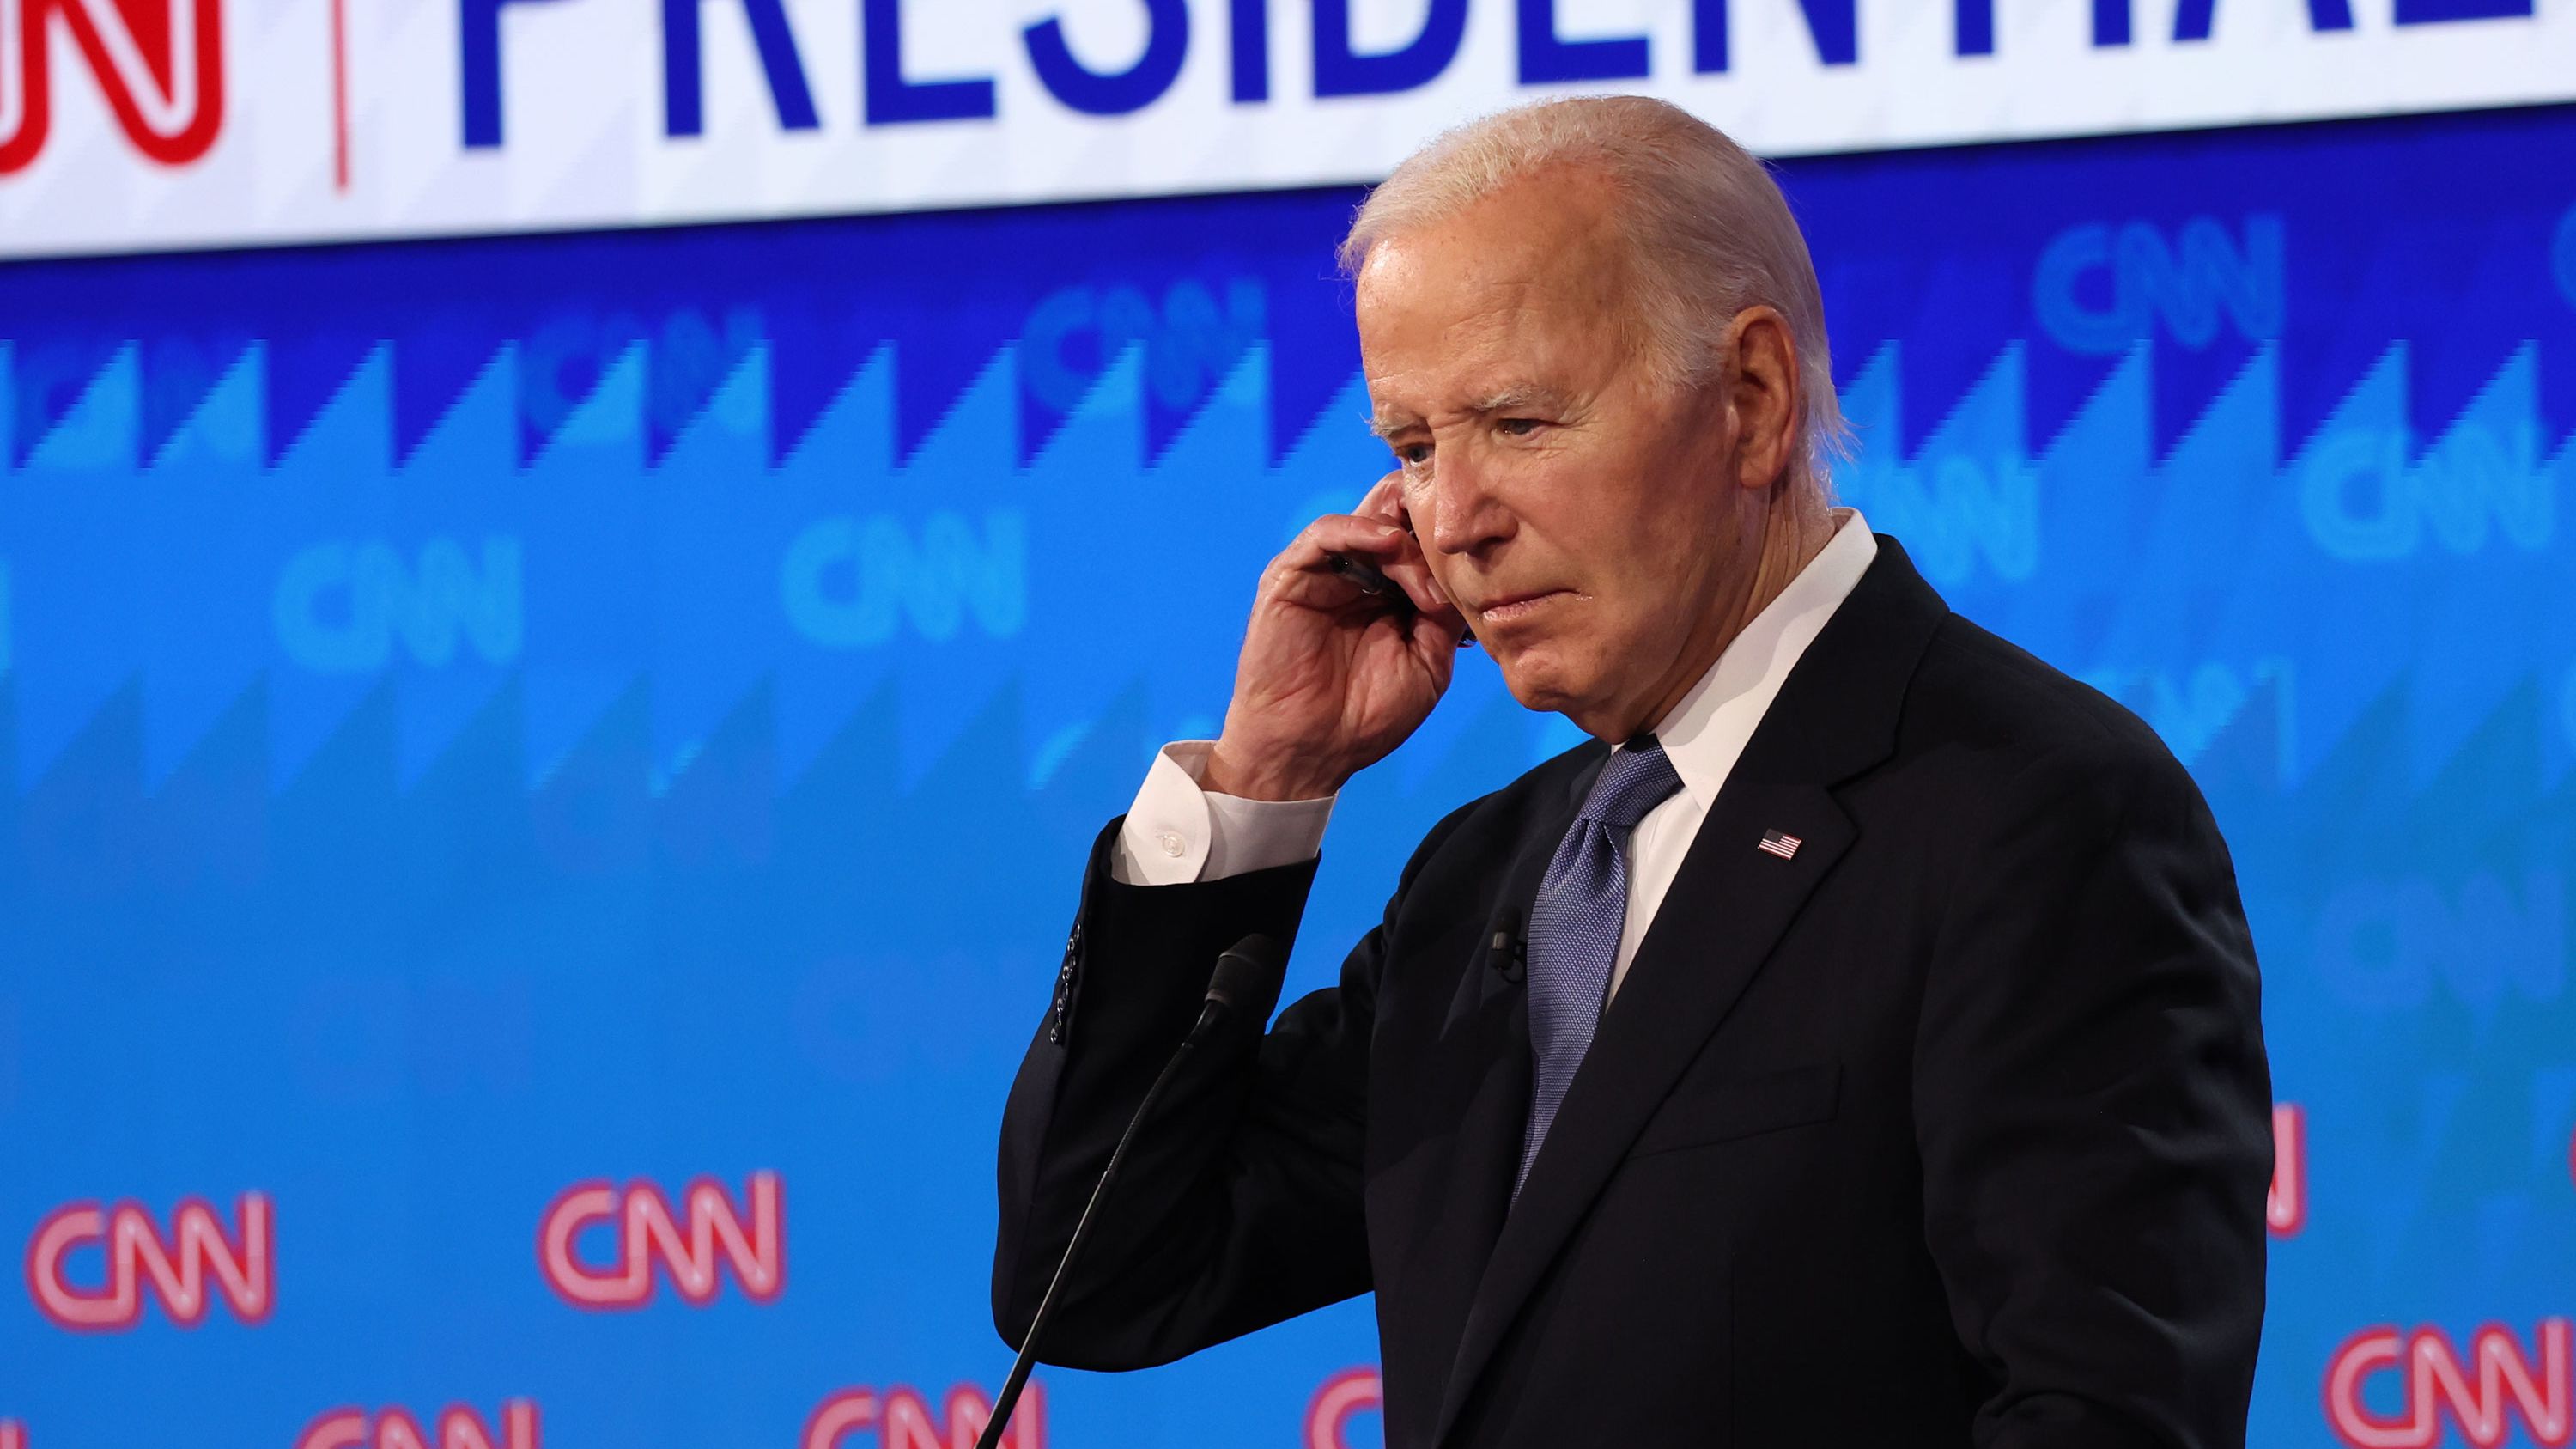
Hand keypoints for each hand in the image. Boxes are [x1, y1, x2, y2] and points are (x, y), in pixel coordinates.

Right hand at [1205, 473, 1470, 800]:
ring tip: (1421, 580)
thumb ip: (1444, 616)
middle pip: (1397, 517)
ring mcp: (1325, 573)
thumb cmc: (1365, 717)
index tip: (1478, 566)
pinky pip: (1324, 534)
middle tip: (1452, 559)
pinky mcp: (1290, 576)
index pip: (1423, 542)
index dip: (1450, 544)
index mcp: (1392, 594)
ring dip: (1403, 539)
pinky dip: (1359, 529)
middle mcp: (1360, 576)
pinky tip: (1388, 545)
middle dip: (1429, 529)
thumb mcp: (1428, 665)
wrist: (1310, 750)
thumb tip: (1464, 574)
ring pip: (1368, 519)